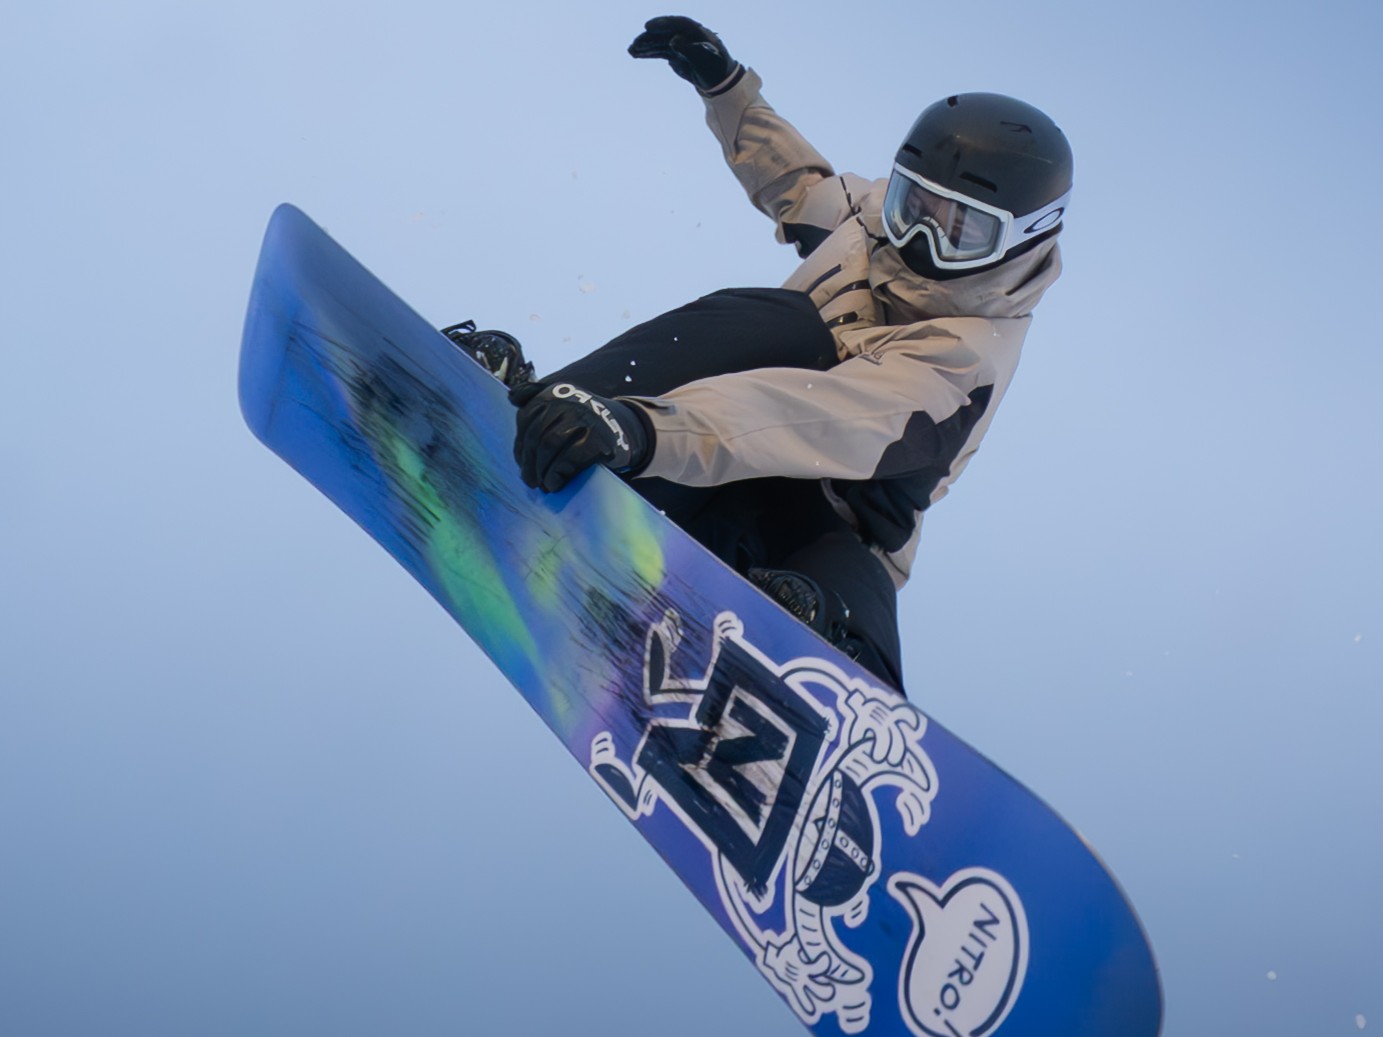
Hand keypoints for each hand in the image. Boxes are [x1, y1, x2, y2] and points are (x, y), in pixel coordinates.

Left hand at [514, 383, 651, 492]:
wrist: (623, 429)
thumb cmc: (583, 422)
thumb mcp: (561, 403)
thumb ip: (535, 397)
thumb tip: (511, 397)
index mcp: (554, 393)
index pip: (526, 418)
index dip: (520, 444)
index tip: (521, 462)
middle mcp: (568, 401)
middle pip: (536, 434)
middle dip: (529, 461)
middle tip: (529, 480)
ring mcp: (584, 418)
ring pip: (549, 446)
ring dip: (541, 470)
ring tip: (541, 484)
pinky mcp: (597, 438)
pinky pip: (568, 458)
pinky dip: (557, 474)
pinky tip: (555, 483)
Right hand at [628, 16, 739, 92]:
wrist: (718, 80)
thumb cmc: (715, 68)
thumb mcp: (704, 60)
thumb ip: (689, 49)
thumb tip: (673, 40)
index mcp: (697, 32)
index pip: (678, 23)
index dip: (662, 23)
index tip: (648, 26)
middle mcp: (686, 35)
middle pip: (665, 33)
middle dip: (649, 38)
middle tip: (635, 43)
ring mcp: (679, 43)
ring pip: (659, 42)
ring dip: (645, 46)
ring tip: (631, 50)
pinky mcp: (674, 53)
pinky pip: (659, 51)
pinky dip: (648, 53)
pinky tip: (635, 54)